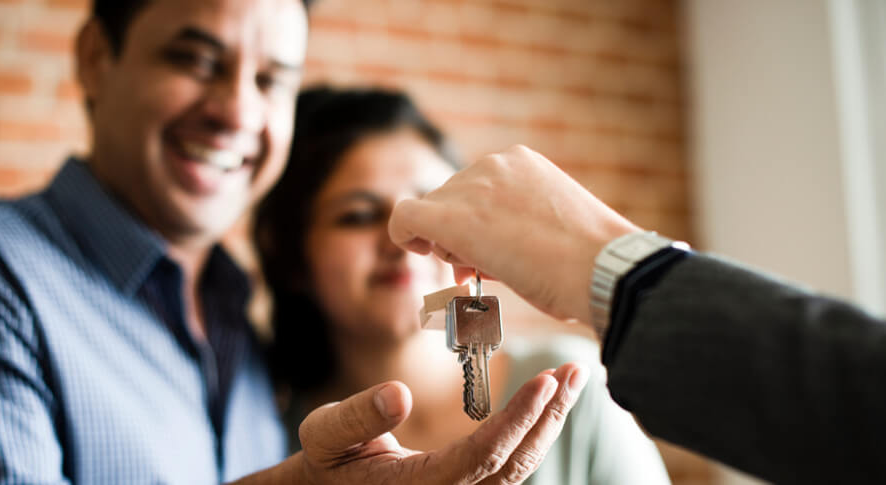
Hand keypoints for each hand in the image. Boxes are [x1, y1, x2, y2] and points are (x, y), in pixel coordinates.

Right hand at [233, 363, 587, 484]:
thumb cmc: (324, 465)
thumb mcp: (325, 436)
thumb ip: (357, 417)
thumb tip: (398, 394)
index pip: (485, 456)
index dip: (518, 419)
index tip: (545, 382)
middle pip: (515, 464)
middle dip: (549, 417)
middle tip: (575, 372)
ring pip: (518, 468)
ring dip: (547, 424)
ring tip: (569, 380)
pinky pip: (507, 468)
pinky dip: (530, 434)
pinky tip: (544, 404)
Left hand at [388, 145, 638, 322]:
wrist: (601, 268)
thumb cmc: (587, 263)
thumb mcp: (550, 229)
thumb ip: (511, 230)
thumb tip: (474, 255)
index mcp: (520, 163)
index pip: (476, 190)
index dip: (474, 222)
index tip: (488, 251)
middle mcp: (492, 165)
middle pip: (450, 199)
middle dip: (457, 235)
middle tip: (477, 270)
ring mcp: (471, 188)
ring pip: (433, 212)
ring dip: (445, 244)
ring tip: (482, 270)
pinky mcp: (450, 217)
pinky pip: (406, 217)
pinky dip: (404, 233)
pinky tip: (417, 249)